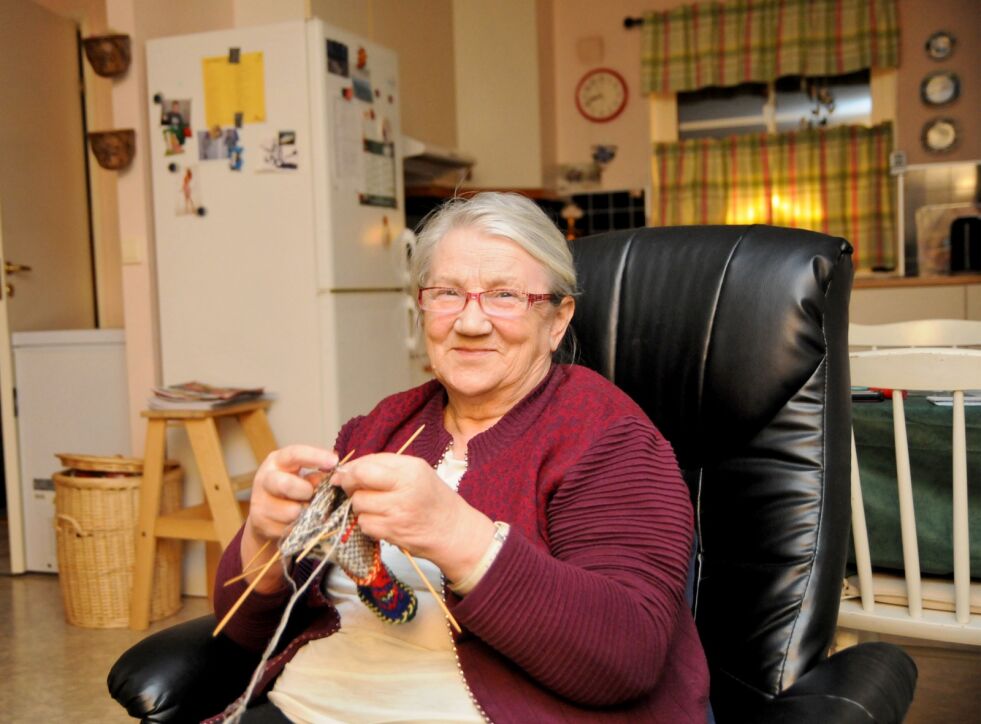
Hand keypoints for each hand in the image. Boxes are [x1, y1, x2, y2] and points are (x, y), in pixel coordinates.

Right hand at [240, 445, 336, 590]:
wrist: (266, 515)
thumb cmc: (290, 490)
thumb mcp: (302, 477)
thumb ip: (316, 477)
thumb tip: (331, 479)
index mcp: (277, 461)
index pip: (294, 454)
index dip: (315, 456)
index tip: (334, 461)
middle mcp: (265, 479)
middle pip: (285, 484)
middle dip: (305, 491)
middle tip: (311, 495)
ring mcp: (259, 502)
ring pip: (291, 511)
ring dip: (306, 513)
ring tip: (308, 510)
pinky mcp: (260, 523)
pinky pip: (288, 528)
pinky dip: (299, 527)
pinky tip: (299, 522)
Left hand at [331, 453, 495, 581]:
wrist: (454, 530)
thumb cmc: (434, 498)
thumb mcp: (417, 471)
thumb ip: (385, 465)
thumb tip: (350, 467)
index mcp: (410, 470)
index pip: (366, 466)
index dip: (350, 470)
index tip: (343, 474)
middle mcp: (404, 490)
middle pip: (358, 484)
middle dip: (350, 486)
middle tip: (356, 489)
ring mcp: (397, 513)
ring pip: (358, 505)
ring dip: (361, 506)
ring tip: (376, 506)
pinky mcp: (392, 533)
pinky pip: (365, 525)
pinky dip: (368, 523)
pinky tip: (382, 520)